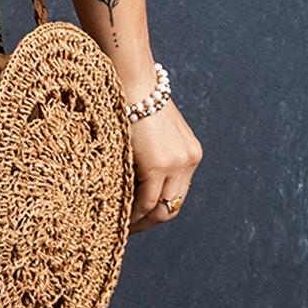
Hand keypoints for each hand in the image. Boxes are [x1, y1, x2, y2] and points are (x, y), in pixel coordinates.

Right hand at [126, 97, 202, 234]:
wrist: (131, 80)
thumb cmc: (131, 100)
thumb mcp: (149, 130)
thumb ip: (149, 153)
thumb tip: (130, 179)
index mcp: (189, 153)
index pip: (176, 193)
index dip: (157, 209)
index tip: (137, 216)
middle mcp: (188, 160)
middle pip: (172, 206)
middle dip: (150, 221)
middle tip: (128, 228)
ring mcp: (176, 164)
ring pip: (160, 209)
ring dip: (141, 222)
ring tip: (121, 226)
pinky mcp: (158, 165)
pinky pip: (146, 202)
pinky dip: (133, 214)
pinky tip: (118, 217)